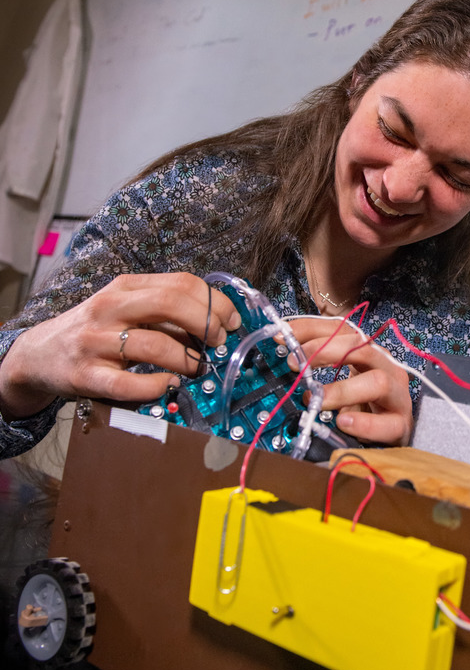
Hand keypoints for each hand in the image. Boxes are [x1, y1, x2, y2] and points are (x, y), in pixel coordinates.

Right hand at [0, 273, 239, 419]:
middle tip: (219, 343)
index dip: (215, 302)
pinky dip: (156, 386)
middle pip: (171, 303)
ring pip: (155, 345)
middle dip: (206, 324)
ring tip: (197, 369)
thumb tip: (218, 322)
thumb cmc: (96, 331)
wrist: (38, 355)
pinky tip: (167, 384)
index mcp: (126, 287)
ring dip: (188, 360)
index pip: (181, 283)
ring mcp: (96, 341)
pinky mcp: (86, 375)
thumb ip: (166, 312)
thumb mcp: (126, 309)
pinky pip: (129, 384)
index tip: (232, 321)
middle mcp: (110, 307)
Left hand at [284, 318, 412, 446]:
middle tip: (295, 365)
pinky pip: (387, 423)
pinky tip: (343, 422)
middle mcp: (386, 366)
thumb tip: (287, 353)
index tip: (282, 337)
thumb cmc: (366, 402)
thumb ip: (318, 368)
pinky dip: (364, 423)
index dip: (311, 329)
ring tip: (317, 400)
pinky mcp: (401, 424)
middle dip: (324, 351)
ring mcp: (398, 394)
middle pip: (361, 346)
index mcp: (369, 351)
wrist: (395, 430)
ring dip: (342, 390)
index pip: (341, 329)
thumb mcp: (342, 380)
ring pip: (377, 382)